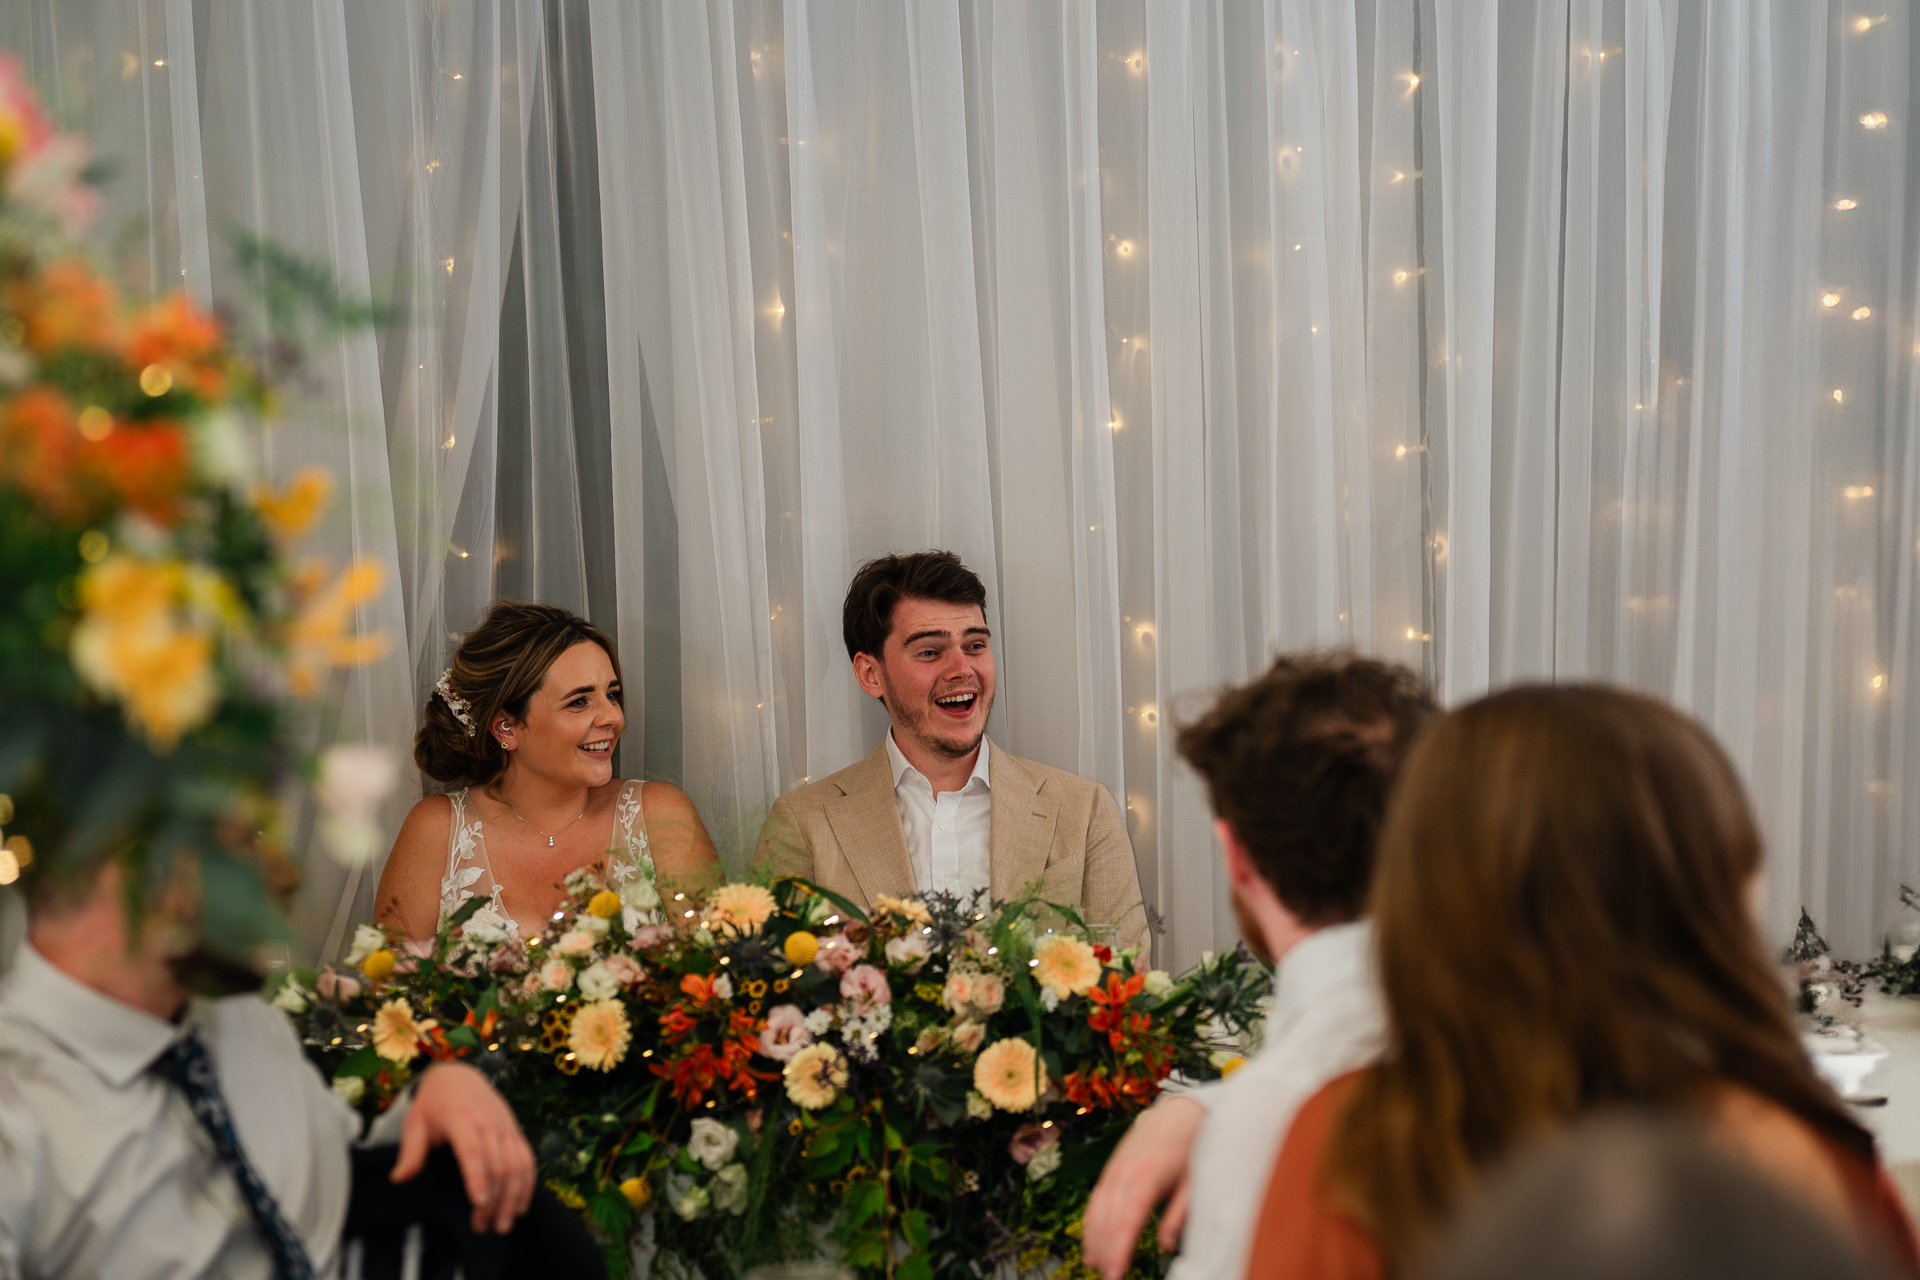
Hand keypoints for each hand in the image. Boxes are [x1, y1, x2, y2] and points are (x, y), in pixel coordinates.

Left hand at [391, 1061, 535, 1233]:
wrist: (458, 1075)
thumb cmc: (434, 1103)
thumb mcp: (415, 1122)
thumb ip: (410, 1151)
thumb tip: (399, 1179)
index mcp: (461, 1118)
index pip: (473, 1150)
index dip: (478, 1176)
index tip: (479, 1203)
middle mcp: (489, 1122)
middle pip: (499, 1164)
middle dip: (495, 1200)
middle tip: (484, 1228)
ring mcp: (505, 1126)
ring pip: (518, 1165)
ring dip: (513, 1197)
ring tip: (503, 1225)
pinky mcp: (515, 1131)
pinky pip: (528, 1159)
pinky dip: (527, 1184)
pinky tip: (520, 1207)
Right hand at [1082, 1095, 1206, 1279]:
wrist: (1182, 1110)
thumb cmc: (1193, 1147)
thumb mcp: (1193, 1181)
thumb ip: (1179, 1215)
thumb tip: (1166, 1247)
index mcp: (1148, 1177)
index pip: (1128, 1222)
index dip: (1119, 1250)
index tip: (1115, 1275)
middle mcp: (1125, 1173)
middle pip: (1108, 1220)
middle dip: (1106, 1252)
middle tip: (1109, 1279)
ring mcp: (1115, 1169)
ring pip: (1097, 1211)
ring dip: (1094, 1241)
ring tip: (1096, 1267)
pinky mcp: (1112, 1168)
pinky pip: (1095, 1199)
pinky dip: (1090, 1223)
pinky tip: (1090, 1244)